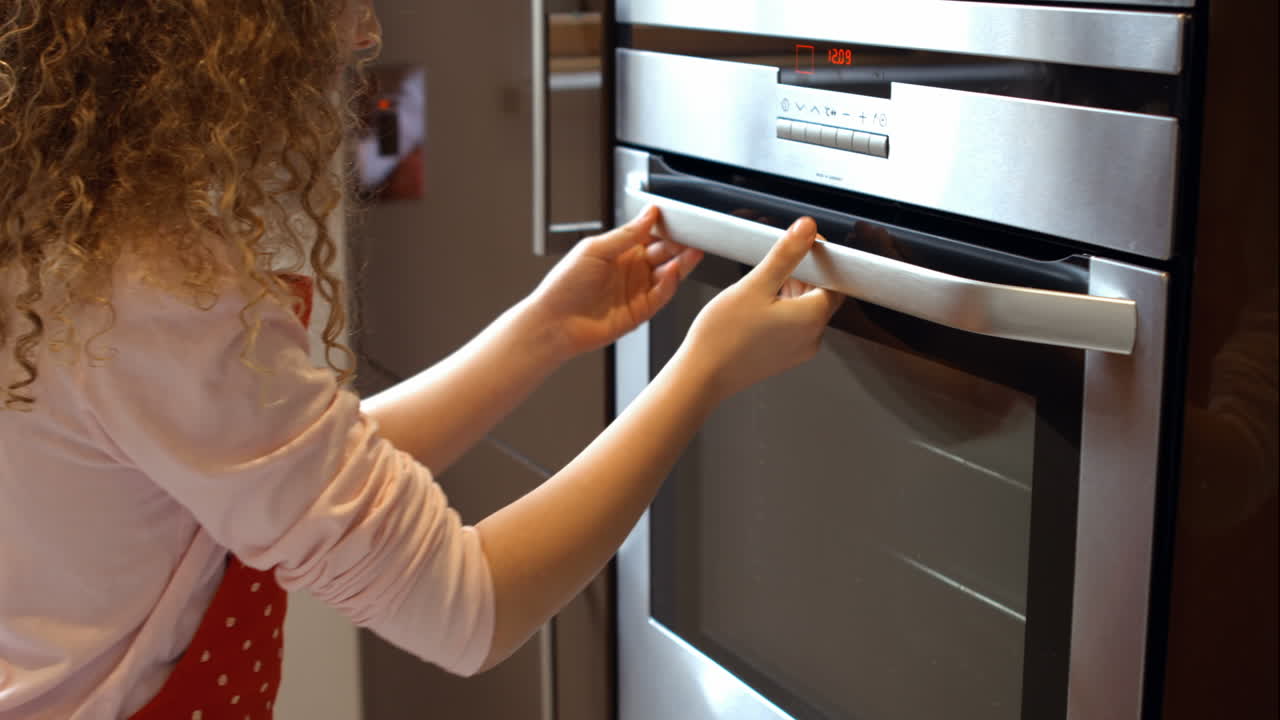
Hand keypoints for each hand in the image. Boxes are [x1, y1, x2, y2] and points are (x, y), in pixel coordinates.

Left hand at [529, 206, 702, 356]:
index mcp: (619, 251)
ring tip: (693, 251)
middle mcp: (631, 270)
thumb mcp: (595, 250)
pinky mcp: (640, 312)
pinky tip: (672, 272)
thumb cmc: (564, 286)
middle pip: (663, 253)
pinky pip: (661, 296)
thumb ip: (627, 234)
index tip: (681, 219)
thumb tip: (649, 213)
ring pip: (667, 274)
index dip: (665, 227)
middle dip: (679, 244)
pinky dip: (669, 284)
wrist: (554, 324)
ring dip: (681, 263)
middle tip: (693, 235)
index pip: (650, 234)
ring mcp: (636, 291)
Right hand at [679, 217, 843, 399]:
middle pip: (823, 294)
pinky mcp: (784, 355)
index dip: (823, 258)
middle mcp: (812, 337)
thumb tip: (807, 229)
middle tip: (783, 256)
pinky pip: (795, 325)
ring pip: (807, 308)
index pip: (835, 280)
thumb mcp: (755, 285)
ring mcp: (799, 349)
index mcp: (812, 317)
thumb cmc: (723, 336)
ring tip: (766, 278)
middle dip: (807, 271)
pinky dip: (785, 307)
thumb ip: (786, 254)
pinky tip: (762, 300)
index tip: (806, 243)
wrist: (702, 375)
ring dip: (794, 288)